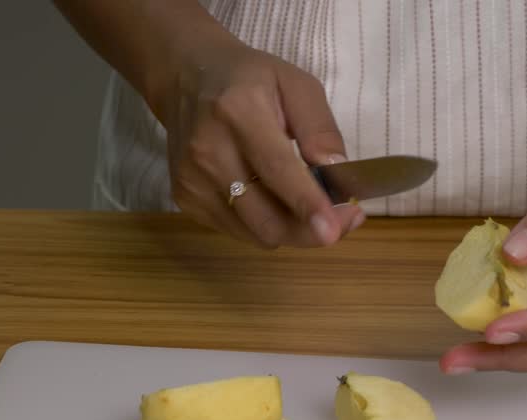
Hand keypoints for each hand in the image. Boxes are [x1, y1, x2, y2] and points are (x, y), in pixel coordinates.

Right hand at [151, 37, 363, 248]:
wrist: (183, 79)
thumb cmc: (248, 80)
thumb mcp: (295, 84)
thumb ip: (319, 128)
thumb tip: (336, 172)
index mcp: (237, 111)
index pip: (276, 168)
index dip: (307, 203)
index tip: (333, 230)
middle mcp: (208, 150)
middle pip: (266, 217)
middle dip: (310, 230)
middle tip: (342, 220)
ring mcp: (192, 179)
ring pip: (257, 233)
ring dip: (292, 230)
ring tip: (308, 206)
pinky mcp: (185, 198)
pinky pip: (240, 231)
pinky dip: (265, 225)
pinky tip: (272, 199)